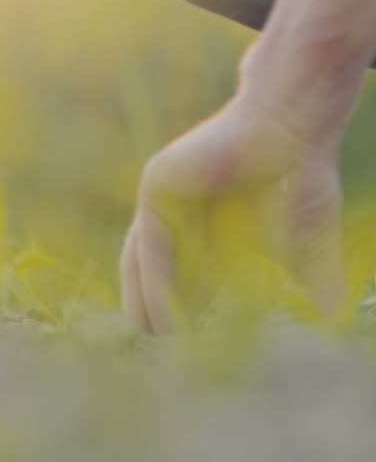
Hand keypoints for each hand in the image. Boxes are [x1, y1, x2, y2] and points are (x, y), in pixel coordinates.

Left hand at [120, 94, 344, 333]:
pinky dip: (153, 276)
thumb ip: (311, 277)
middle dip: (158, 310)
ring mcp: (162, 198)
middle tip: (171, 348)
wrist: (293, 126)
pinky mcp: (157, 182)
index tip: (193, 347)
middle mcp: (176, 216)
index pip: (181, 280)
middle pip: (150, 273)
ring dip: (149, 300)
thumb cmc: (300, 176)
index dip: (184, 312)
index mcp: (203, 230)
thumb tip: (332, 313)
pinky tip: (161, 307)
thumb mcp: (306, 240)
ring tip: (160, 336)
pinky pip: (149, 240)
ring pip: (142, 260)